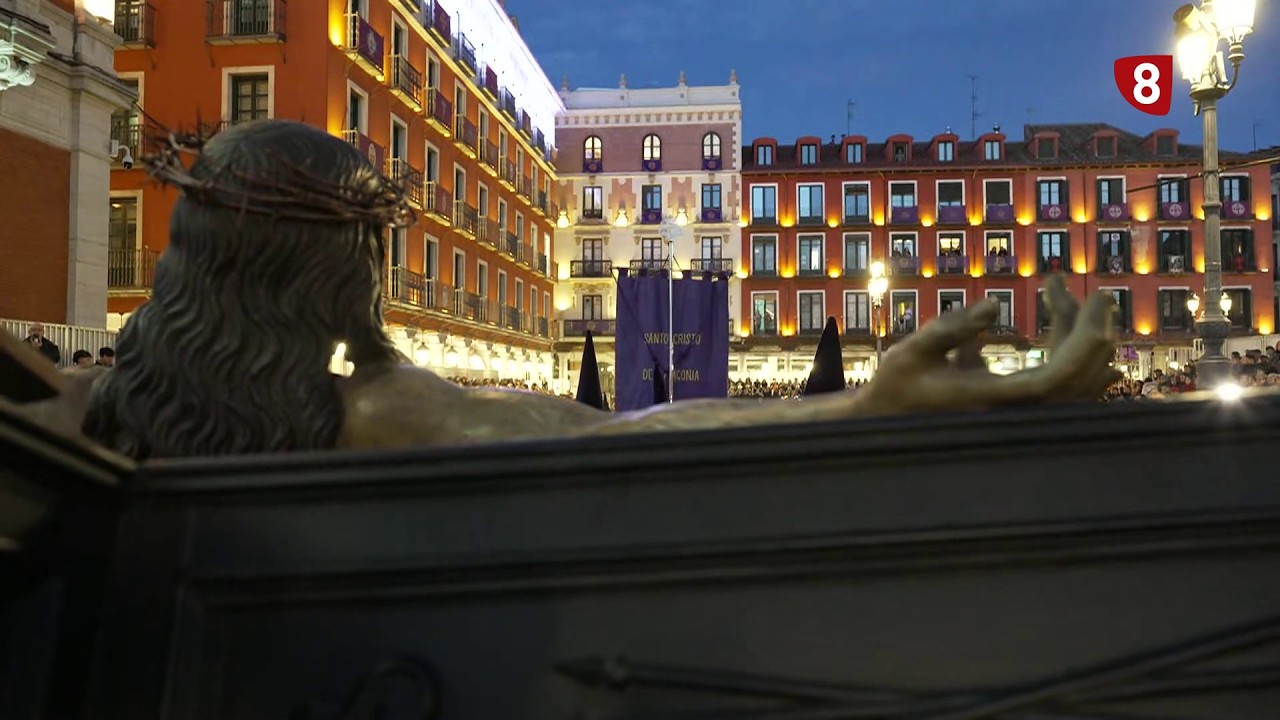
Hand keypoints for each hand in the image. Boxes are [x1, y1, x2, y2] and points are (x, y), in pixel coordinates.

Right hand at [855, 275, 1120, 415]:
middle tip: (1099, 292)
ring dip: (1081, 338)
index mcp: (993, 399)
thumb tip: (994, 306)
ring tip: (1067, 294)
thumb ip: (951, 329)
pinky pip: (1059, 382)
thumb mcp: (913, 350)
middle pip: (1076, 377)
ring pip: (1072, 379)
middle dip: (1094, 330)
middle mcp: (1013, 411)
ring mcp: (1018, 411)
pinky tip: (1075, 323)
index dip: (1083, 340)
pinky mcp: (1016, 402)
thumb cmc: (896, 382)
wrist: (886, 413)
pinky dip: (1074, 354)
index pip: (1056, 377)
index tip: (1095, 299)